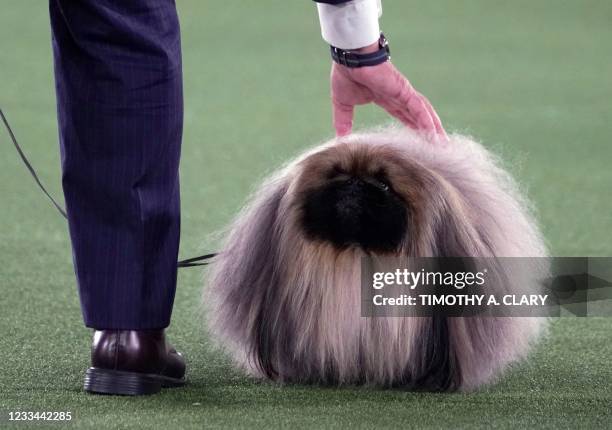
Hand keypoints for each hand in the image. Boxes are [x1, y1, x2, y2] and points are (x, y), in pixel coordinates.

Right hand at [330, 46, 446, 137]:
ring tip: (441, 145)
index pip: (405, 118)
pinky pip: (419, 109)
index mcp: (387, 99)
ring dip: (433, 129)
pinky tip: (434, 134)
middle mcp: (399, 97)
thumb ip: (343, 121)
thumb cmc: (347, 74)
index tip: (422, 143)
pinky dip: (427, 121)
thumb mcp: (344, 105)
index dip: (414, 130)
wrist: (349, 58)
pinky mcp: (404, 91)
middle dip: (429, 133)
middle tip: (439, 148)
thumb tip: (340, 137)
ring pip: (423, 114)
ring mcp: (403, 94)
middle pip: (418, 118)